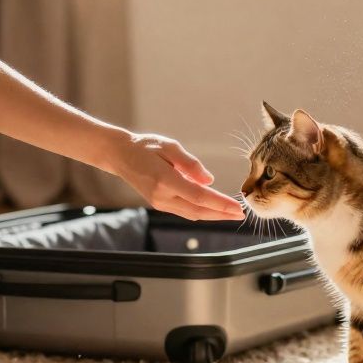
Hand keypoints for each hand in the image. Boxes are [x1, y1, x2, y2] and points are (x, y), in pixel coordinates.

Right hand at [108, 133, 244, 220]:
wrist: (120, 156)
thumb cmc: (145, 147)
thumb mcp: (169, 146)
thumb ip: (190, 163)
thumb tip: (210, 180)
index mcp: (165, 180)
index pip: (199, 196)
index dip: (220, 204)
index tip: (237, 208)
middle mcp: (162, 196)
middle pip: (198, 211)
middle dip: (221, 214)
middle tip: (241, 215)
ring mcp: (160, 203)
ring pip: (192, 214)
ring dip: (213, 215)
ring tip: (231, 213)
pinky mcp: (160, 204)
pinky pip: (185, 211)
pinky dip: (202, 211)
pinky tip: (214, 209)